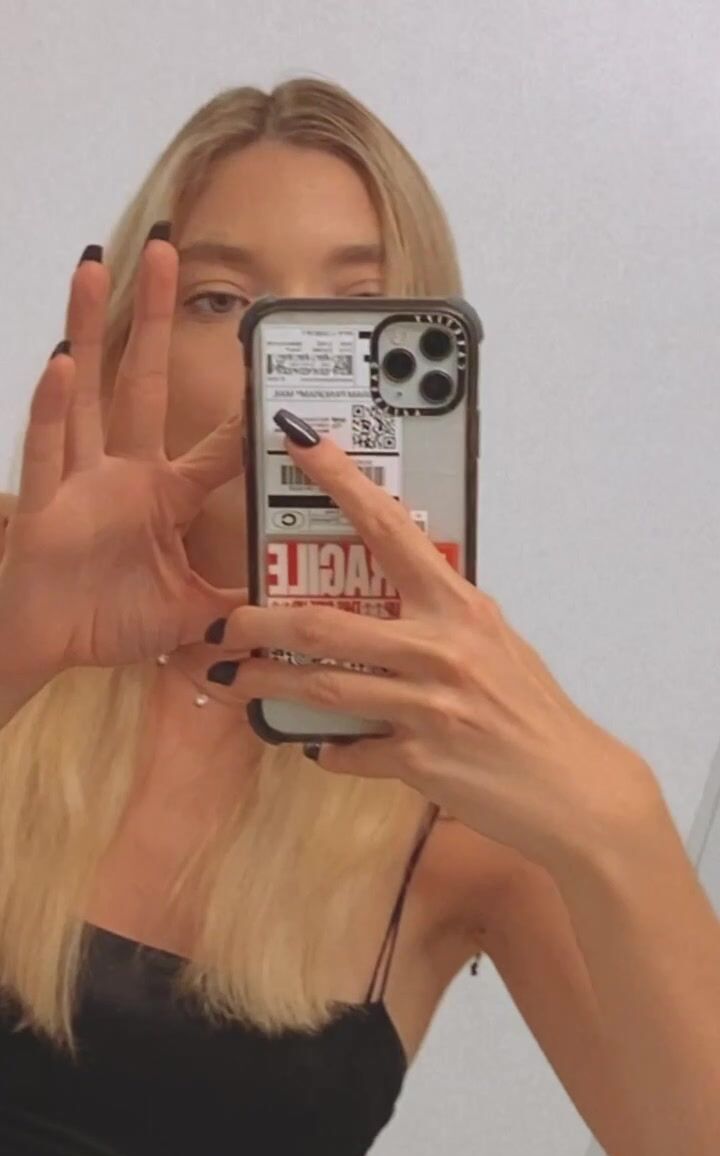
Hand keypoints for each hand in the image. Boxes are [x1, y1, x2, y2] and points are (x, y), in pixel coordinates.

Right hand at [0, 233, 246, 681]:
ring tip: (95, 268)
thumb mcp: (193, 612)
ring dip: (89, 331)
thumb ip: (239, 603)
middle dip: (154, 317)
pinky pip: (49, 451)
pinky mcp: (46, 505)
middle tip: (167, 250)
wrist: (48, 648)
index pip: (215, 446)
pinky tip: (62, 365)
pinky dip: (53, 410)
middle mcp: (124, 474)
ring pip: (89, 395)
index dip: (241, 412)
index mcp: (165, 496)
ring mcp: (82, 482)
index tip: (267, 367)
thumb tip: (291, 608)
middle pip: (142, 382)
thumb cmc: (110, 621)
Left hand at [199, 411, 657, 867]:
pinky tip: (316, 744)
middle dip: (261, 623)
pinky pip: (350, 750)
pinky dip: (327, 748)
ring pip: (321, 688)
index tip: (301, 441)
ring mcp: (428, 707)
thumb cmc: (533, 712)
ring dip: (265, 685)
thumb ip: (442, 619)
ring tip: (232, 679)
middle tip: (225, 624)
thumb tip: (393, 600)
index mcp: (460, 607)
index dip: (341, 482)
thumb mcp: (495, 643)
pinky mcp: (419, 760)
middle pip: (325, 624)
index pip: (391, 529)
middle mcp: (442, 650)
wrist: (574, 789)